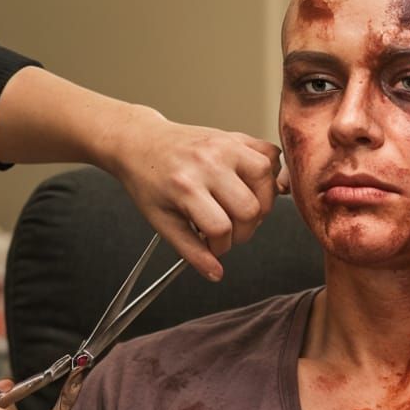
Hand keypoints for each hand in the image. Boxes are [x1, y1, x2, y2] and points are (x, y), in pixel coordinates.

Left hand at [107, 107, 280, 280]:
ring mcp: (225, 145)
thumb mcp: (162, 221)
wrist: (140, 143)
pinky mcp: (235, 136)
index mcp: (186, 186)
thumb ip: (191, 251)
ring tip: (242, 208)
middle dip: (243, 230)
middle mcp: (209, 162)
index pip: (222, 228)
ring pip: (266, 180)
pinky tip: (252, 184)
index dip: (221, 246)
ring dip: (262, 202)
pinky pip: (270, 153)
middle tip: (227, 230)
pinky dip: (270, 172)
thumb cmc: (148, 180)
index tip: (212, 246)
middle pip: (250, 209)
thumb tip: (215, 273)